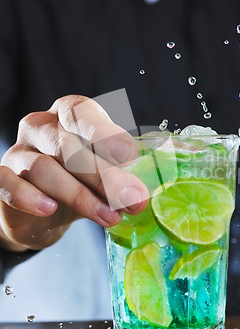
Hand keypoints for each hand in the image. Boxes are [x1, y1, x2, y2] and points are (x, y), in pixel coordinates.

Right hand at [0, 95, 147, 251]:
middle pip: (68, 146)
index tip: (127, 153)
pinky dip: (30, 198)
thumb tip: (138, 193)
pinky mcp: (1, 179)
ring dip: (79, 195)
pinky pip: (10, 186)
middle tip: (132, 198)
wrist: (42, 210)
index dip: (104, 132)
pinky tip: (49, 209)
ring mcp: (18, 152)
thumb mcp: (104, 171)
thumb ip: (118, 174)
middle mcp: (40, 127)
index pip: (81, 112)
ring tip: (109, 216)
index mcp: (69, 115)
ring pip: (44, 168)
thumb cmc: (80, 180)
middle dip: (103, 175)